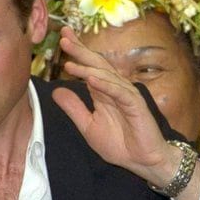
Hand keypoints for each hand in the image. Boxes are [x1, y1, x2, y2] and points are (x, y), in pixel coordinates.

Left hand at [52, 27, 182, 186]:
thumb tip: (56, 91)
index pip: (89, 68)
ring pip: (106, 76)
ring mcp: (126, 95)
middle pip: (97, 65)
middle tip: (65, 37)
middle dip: (81, 50)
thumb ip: (74, 109)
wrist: (143, 162)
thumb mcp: (89, 127)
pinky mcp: (136, 105)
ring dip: (88, 68)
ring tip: (70, 61)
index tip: (63, 39)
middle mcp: (115, 89)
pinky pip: (119, 92)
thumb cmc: (121, 145)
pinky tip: (91, 79)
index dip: (77, 53)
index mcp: (103, 93)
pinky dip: (105, 85)